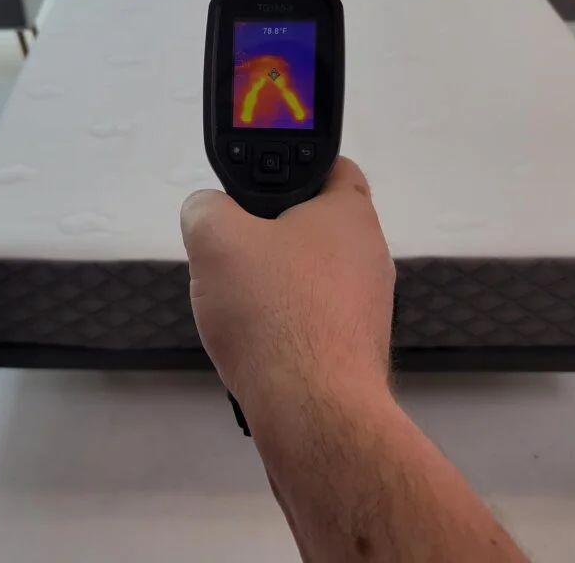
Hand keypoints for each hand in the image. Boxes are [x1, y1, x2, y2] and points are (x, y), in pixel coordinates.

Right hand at [180, 157, 395, 418]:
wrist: (313, 410)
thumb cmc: (272, 311)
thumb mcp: (214, 238)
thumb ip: (204, 207)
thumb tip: (207, 211)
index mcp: (349, 212)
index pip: (330, 165)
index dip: (289, 166)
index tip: (252, 188)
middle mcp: (370, 254)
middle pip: (313, 227)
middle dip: (269, 235)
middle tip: (231, 249)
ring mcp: (368, 306)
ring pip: (310, 278)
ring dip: (274, 285)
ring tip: (236, 304)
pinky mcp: (356, 349)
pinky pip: (312, 320)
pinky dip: (285, 324)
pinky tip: (256, 343)